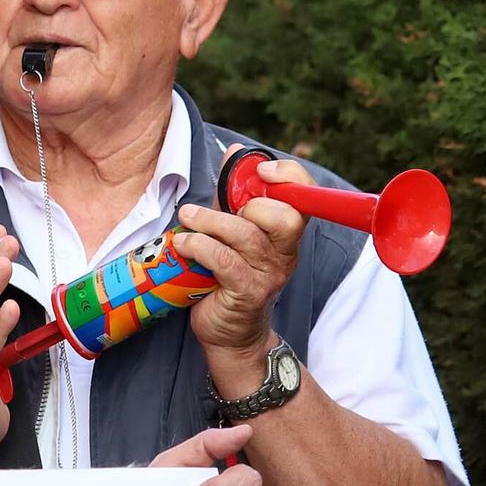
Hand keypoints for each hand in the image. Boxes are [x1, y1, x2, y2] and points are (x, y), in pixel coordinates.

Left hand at [174, 150, 311, 354]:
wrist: (229, 333)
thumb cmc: (227, 276)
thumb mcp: (230, 230)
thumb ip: (231, 194)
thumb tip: (232, 152)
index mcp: (285, 233)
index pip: (304, 195)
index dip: (289, 176)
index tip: (260, 168)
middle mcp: (285, 252)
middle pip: (284, 215)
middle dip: (248, 203)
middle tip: (222, 208)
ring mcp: (269, 274)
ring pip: (246, 235)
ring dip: (209, 222)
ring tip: (186, 219)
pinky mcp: (248, 292)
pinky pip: (224, 260)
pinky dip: (198, 245)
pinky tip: (181, 244)